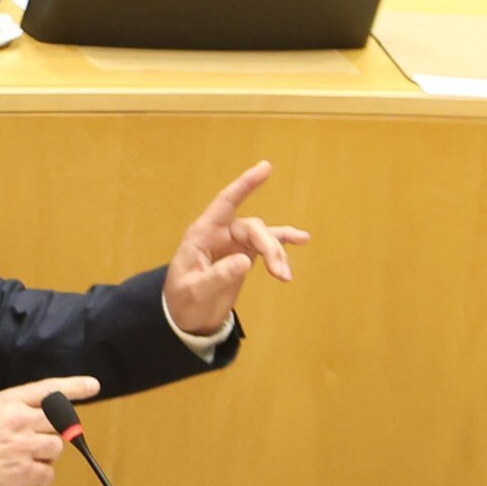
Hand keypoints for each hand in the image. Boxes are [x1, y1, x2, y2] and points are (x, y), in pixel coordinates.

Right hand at [0, 376, 99, 485]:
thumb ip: (7, 411)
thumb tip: (28, 417)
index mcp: (7, 402)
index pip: (49, 389)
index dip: (74, 386)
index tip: (92, 385)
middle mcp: (19, 420)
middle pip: (59, 421)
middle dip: (55, 432)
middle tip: (39, 441)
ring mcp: (24, 446)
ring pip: (56, 448)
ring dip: (45, 456)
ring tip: (21, 461)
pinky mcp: (24, 472)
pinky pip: (48, 474)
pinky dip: (39, 478)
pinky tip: (21, 477)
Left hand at [162, 161, 308, 334]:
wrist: (186, 317)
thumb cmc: (183, 300)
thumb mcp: (195, 291)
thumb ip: (218, 276)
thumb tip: (245, 261)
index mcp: (202, 234)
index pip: (225, 203)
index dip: (244, 185)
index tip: (265, 168)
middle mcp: (220, 234)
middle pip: (253, 228)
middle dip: (269, 247)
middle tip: (280, 273)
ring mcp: (234, 243)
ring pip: (263, 237)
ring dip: (277, 253)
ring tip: (285, 276)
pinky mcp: (244, 254)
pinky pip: (268, 244)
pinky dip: (284, 243)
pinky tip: (302, 239)